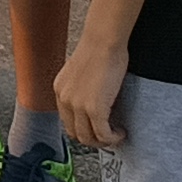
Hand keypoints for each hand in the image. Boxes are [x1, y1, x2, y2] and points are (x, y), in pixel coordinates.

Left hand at [56, 27, 128, 152]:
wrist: (104, 40)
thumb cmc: (99, 50)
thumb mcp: (80, 72)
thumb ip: (80, 88)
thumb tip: (93, 102)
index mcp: (60, 90)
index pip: (67, 121)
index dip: (84, 129)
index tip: (98, 129)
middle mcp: (65, 99)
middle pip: (76, 134)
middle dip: (94, 139)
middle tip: (109, 135)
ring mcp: (78, 105)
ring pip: (88, 139)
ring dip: (104, 141)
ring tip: (116, 134)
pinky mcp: (95, 109)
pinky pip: (103, 135)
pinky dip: (113, 138)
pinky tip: (121, 132)